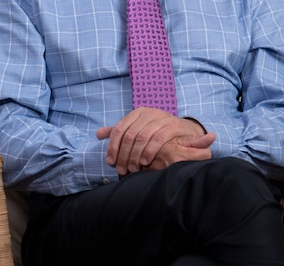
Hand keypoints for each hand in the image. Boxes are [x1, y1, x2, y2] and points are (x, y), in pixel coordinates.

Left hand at [96, 108, 214, 175]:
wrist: (184, 131)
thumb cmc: (157, 132)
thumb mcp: (137, 130)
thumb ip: (119, 132)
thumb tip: (98, 134)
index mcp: (137, 113)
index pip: (119, 129)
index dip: (112, 147)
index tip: (111, 162)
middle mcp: (148, 113)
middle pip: (129, 135)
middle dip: (123, 155)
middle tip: (122, 170)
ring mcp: (161, 118)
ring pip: (142, 137)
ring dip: (135, 156)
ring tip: (133, 169)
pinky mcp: (173, 125)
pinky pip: (158, 139)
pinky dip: (150, 151)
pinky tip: (146, 162)